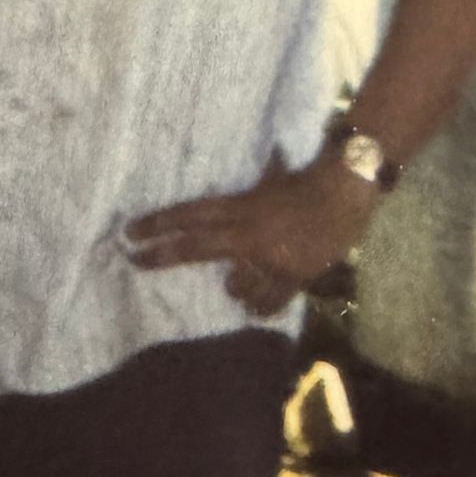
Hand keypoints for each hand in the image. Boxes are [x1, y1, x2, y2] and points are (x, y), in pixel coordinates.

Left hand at [123, 155, 378, 318]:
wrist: (345, 193)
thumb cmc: (308, 177)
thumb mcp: (271, 176)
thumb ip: (254, 184)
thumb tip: (249, 167)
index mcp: (242, 205)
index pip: (191, 215)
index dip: (159, 223)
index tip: (130, 231)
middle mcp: (248, 233)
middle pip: (195, 247)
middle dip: (160, 254)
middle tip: (134, 260)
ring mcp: (269, 259)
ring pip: (234, 285)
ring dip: (234, 286)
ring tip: (236, 283)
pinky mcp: (293, 278)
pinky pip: (266, 302)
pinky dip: (259, 306)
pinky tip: (254, 308)